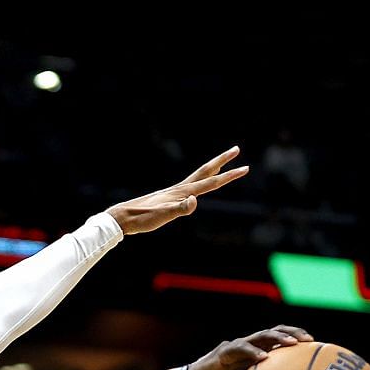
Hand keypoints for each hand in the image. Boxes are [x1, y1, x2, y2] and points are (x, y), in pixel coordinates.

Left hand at [108, 147, 248, 234]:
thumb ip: (180, 209)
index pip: (211, 182)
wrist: (124, 217)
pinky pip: (190, 186)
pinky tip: (198, 187)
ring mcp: (174, 192)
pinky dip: (199, 182)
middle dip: (223, 161)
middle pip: (206, 171)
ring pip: (199, 177)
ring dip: (212, 169)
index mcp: (182, 192)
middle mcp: (180, 189)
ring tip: (222, 164)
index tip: (245, 168)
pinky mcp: (169, 197)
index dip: (229, 175)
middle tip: (237, 150)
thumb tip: (194, 201)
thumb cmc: (143, 218)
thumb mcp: (162, 216)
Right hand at [183, 325, 312, 369]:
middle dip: (293, 333)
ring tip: (292, 344)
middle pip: (274, 332)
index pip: (279, 340)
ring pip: (260, 335)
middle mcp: (248, 346)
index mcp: (255, 353)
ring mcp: (235, 347)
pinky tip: (264, 358)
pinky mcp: (223, 352)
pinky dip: (253, 352)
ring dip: (278, 338)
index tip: (315, 346)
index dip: (296, 339)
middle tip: (310, 340)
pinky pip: (240, 349)